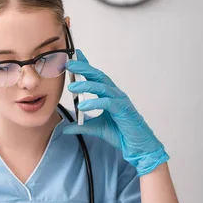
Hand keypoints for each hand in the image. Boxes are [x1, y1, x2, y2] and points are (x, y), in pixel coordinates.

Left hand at [63, 49, 168, 176]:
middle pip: (98, 76)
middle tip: (69, 63)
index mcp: (109, 95)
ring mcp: (120, 101)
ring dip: (86, 85)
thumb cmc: (121, 133)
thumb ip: (81, 126)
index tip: (75, 56)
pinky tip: (83, 105)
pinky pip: (108, 103)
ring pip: (102, 87)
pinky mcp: (124, 110)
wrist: (137, 146)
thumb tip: (65, 128)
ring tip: (72, 86)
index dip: (86, 65)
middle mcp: (115, 94)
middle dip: (84, 68)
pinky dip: (95, 102)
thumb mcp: (96, 129)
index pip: (96, 77)